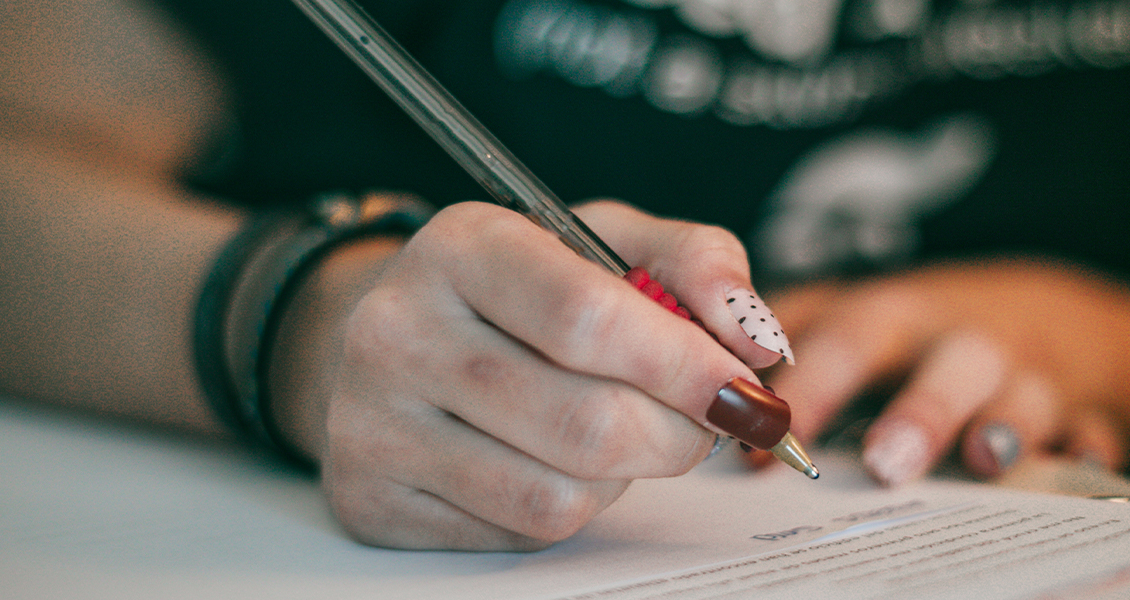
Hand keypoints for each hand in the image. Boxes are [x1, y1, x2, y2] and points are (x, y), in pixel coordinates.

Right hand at [266, 199, 786, 549]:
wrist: (395, 337)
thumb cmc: (519, 291)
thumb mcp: (605, 242)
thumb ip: (696, 264)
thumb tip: (756, 340)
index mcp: (461, 246)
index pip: (588, 316)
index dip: (684, 364)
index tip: (744, 389)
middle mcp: (398, 330)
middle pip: (587, 422)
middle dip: (678, 434)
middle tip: (704, 421)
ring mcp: (374, 423)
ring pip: (559, 494)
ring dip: (625, 476)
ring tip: (616, 429)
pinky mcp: (373, 500)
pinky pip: (520, 532)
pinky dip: (570, 508)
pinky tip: (554, 460)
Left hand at [758, 258, 1129, 485]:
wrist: (1055, 316)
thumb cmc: (926, 328)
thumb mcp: (858, 313)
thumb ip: (788, 340)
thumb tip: (704, 381)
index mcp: (897, 316)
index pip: (844, 339)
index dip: (805, 388)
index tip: (761, 441)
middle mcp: (962, 340)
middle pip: (941, 363)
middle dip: (916, 408)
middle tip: (883, 464)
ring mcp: (1029, 375)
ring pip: (1023, 397)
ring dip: (1003, 427)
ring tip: (983, 463)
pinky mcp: (1085, 410)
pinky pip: (1095, 432)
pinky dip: (1091, 449)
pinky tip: (1082, 464)